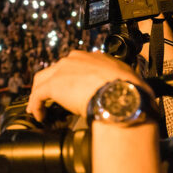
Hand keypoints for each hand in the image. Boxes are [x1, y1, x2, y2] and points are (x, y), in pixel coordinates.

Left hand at [26, 50, 150, 122]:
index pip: (76, 65)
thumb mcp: (129, 80)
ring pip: (42, 79)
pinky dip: (35, 105)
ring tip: (41, 108)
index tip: (73, 90)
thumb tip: (137, 91)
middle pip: (56, 70)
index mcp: (94, 57)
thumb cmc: (130, 90)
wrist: (120, 95)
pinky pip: (38, 95)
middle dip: (53, 84)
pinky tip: (38, 115)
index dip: (72, 78)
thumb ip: (124, 81)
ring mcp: (63, 70)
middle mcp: (76, 58)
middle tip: (54, 100)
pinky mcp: (53, 84)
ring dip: (40, 93)